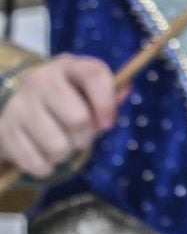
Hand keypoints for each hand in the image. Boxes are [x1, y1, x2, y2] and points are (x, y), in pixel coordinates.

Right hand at [0, 54, 118, 177]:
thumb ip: (109, 94)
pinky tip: (42, 151)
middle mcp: (39, 82)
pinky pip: (38, 163)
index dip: (107, 102)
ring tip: (60, 141)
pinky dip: (47, 166)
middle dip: (85, 135)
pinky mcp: (5, 131)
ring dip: (66, 153)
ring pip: (58, 146)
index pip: (93, 74)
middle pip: (79, 119)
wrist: (17, 107)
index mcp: (66, 68)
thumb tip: (126, 88)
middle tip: (78, 133)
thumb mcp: (87, 93)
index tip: (108, 123)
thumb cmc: (66, 102)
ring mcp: (18, 106)